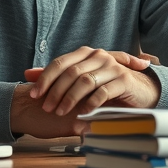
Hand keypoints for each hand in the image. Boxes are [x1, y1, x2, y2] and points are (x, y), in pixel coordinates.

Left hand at [25, 47, 159, 116]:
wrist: (140, 89)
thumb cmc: (107, 84)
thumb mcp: (81, 79)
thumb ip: (57, 76)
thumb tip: (28, 74)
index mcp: (86, 53)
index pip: (60, 62)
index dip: (45, 78)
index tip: (34, 95)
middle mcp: (99, 56)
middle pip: (71, 72)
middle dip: (56, 91)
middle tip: (47, 107)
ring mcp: (112, 67)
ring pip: (85, 81)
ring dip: (70, 98)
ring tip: (61, 112)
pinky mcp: (123, 80)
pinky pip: (102, 91)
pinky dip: (90, 103)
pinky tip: (82, 113)